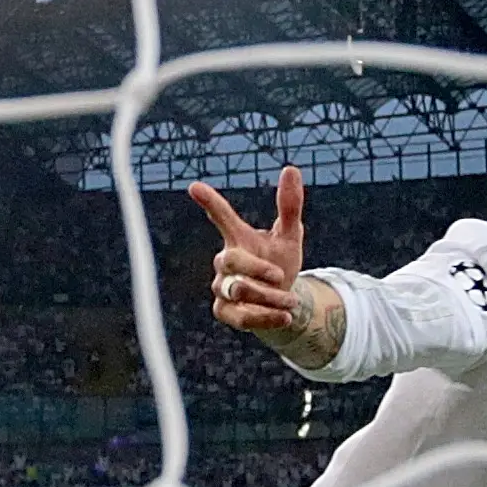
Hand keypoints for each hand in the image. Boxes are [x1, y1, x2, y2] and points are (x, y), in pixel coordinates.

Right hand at [185, 168, 305, 334]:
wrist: (282, 302)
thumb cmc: (281, 263)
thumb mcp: (290, 235)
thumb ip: (289, 206)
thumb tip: (291, 169)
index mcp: (239, 238)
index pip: (221, 217)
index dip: (209, 202)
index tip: (194, 187)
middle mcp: (225, 261)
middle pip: (230, 259)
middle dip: (257, 269)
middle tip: (280, 275)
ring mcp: (222, 287)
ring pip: (238, 290)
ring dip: (270, 296)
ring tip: (292, 302)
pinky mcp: (225, 312)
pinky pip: (241, 316)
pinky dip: (266, 317)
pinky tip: (285, 316)